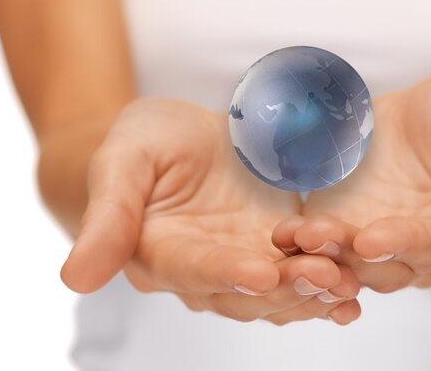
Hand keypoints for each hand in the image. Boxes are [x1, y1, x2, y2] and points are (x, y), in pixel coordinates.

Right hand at [60, 98, 360, 324]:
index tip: (259, 272)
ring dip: (315, 290)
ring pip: (282, 290)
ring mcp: (247, 260)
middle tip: (323, 277)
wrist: (178, 139)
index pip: (195, 270)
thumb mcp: (122, 164)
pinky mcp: (279, 246)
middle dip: (286, 287)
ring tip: (347, 286)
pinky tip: (356, 285)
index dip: (226, 273)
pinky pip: (305, 268)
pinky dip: (330, 279)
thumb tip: (74, 279)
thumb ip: (106, 218)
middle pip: (248, 291)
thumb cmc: (142, 146)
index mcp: (164, 255)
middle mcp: (208, 270)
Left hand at [273, 73, 430, 292]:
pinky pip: (319, 240)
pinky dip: (299, 241)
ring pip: (345, 259)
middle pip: (382, 262)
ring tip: (288, 238)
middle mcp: (415, 246)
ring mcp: (374, 235)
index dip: (405, 242)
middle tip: (313, 241)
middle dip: (346, 255)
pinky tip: (278, 233)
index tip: (374, 239)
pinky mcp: (341, 221)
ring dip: (315, 254)